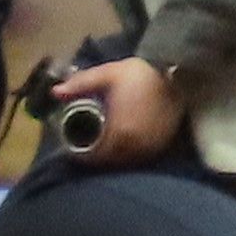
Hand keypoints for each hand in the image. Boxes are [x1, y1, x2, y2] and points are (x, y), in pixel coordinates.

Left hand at [56, 55, 179, 164]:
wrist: (180, 72)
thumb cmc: (142, 74)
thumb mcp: (109, 74)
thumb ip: (81, 84)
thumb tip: (55, 92)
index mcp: (118, 133)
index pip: (93, 156)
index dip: (80, 154)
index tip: (72, 147)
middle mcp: (134, 147)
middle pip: (107, 162)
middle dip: (94, 156)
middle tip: (85, 146)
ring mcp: (150, 149)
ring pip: (123, 163)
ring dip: (111, 158)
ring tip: (103, 145)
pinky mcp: (162, 146)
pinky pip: (139, 158)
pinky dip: (128, 155)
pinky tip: (123, 144)